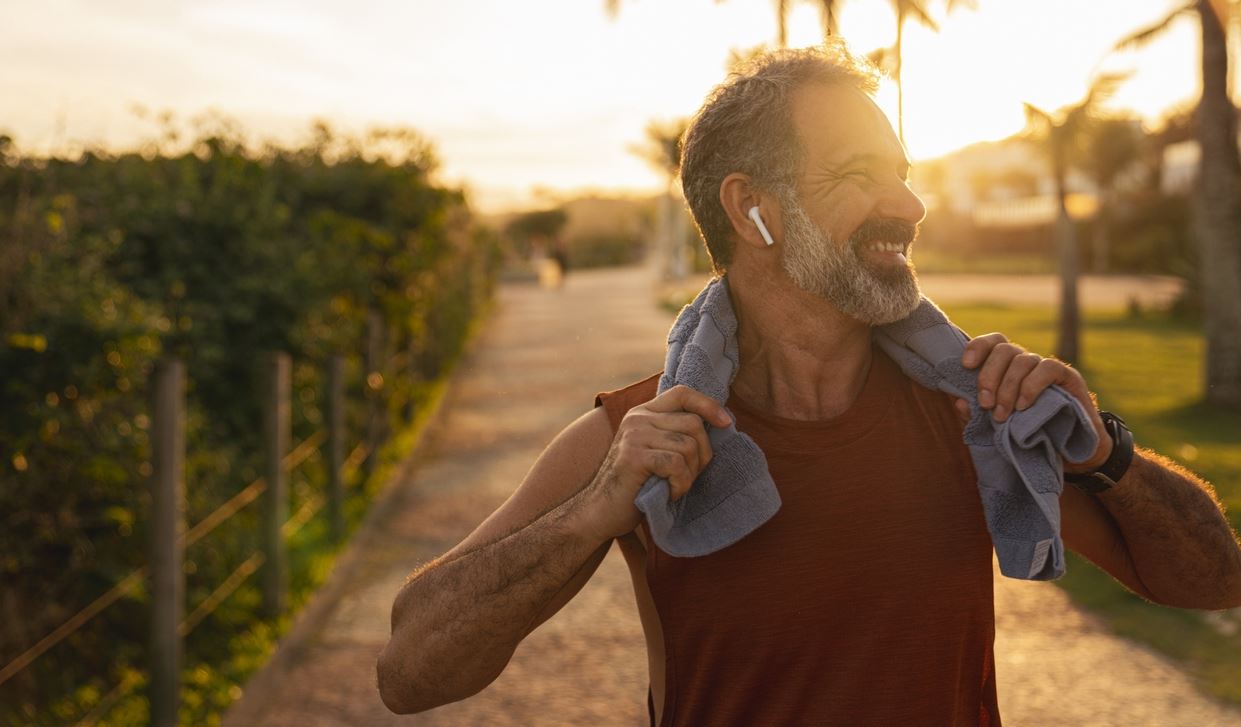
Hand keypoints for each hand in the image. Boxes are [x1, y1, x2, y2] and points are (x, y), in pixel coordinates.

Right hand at [579, 385, 731, 540]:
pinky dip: (680, 484)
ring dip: (689, 474)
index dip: (708, 405)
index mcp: (644, 413)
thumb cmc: (636, 485)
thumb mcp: (655, 451)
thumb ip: (676, 434)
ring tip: (674, 487)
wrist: (599, 511)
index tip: (726, 423)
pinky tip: (668, 493)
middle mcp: (638, 418)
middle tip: (688, 476)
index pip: (683, 393)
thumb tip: (721, 423)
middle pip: (694, 424)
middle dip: (702, 455)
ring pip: (688, 446)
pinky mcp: (634, 456)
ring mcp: (634, 435)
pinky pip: (676, 464)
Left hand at [958, 333, 1111, 471]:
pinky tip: (1023, 405)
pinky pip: (1047, 368)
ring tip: (1002, 414)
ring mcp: (1046, 367)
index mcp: (1006, 368)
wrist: (1068, 449)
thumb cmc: (1026, 432)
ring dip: (1007, 387)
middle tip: (985, 403)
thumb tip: (959, 402)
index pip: (993, 343)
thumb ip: (976, 414)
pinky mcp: (1068, 377)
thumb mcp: (995, 425)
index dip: (978, 347)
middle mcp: (1026, 362)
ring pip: (1022, 360)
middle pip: (1004, 349)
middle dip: (989, 375)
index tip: (966, 365)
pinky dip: (1031, 386)